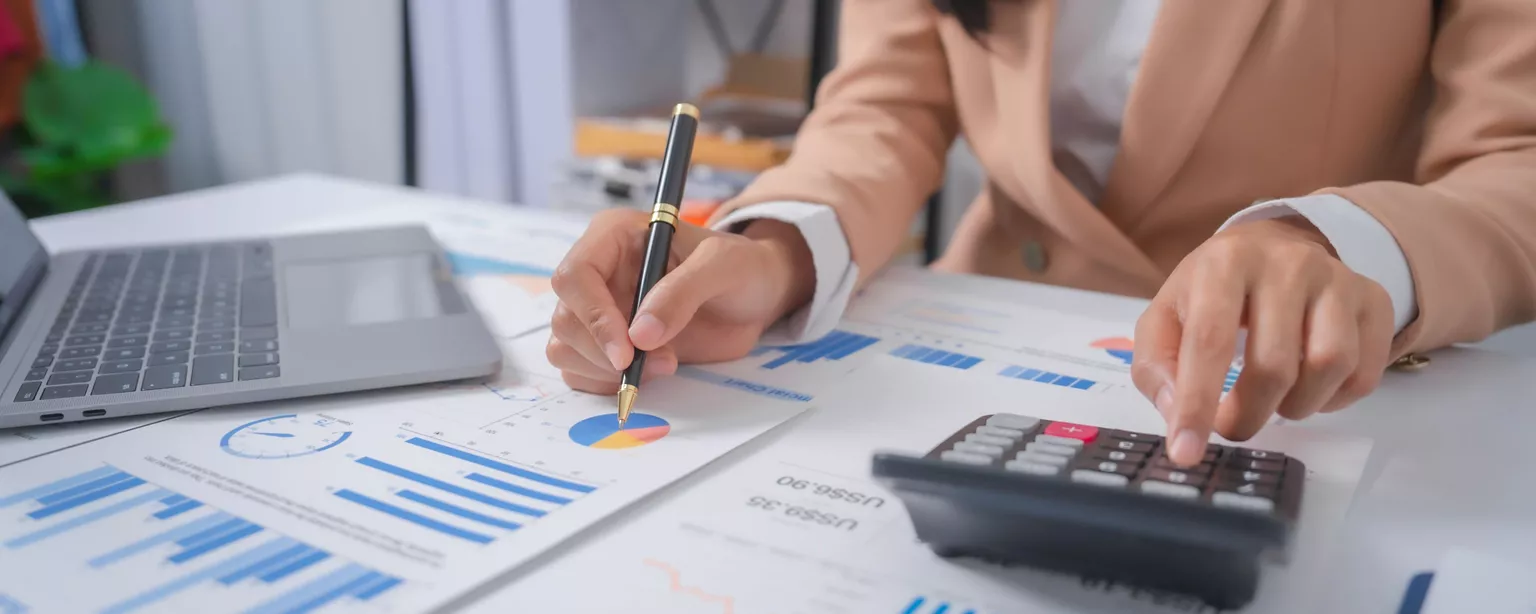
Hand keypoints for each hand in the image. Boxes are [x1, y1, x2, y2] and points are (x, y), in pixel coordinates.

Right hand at [547, 209, 815, 392]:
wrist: (754, 296)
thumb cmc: (741, 267)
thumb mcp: (725, 266)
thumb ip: (684, 291)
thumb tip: (641, 334)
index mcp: (613, 237)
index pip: (575, 275)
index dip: (594, 317)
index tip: (628, 352)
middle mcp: (598, 273)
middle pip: (566, 318)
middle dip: (606, 351)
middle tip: (664, 362)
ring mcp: (598, 310)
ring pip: (565, 347)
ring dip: (606, 371)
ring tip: (665, 365)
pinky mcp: (606, 343)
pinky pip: (580, 370)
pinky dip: (605, 383)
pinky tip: (648, 376)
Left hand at [1132, 218, 1394, 465]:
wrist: (1272, 248)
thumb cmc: (1210, 293)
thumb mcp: (1165, 316)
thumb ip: (1157, 365)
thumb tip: (1179, 414)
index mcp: (1225, 262)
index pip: (1210, 340)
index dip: (1196, 404)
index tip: (1186, 453)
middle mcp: (1288, 263)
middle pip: (1274, 365)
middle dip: (1247, 415)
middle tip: (1232, 425)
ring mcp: (1338, 278)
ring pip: (1330, 367)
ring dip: (1296, 406)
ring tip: (1273, 400)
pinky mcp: (1373, 300)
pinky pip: (1365, 373)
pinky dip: (1335, 400)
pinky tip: (1309, 387)